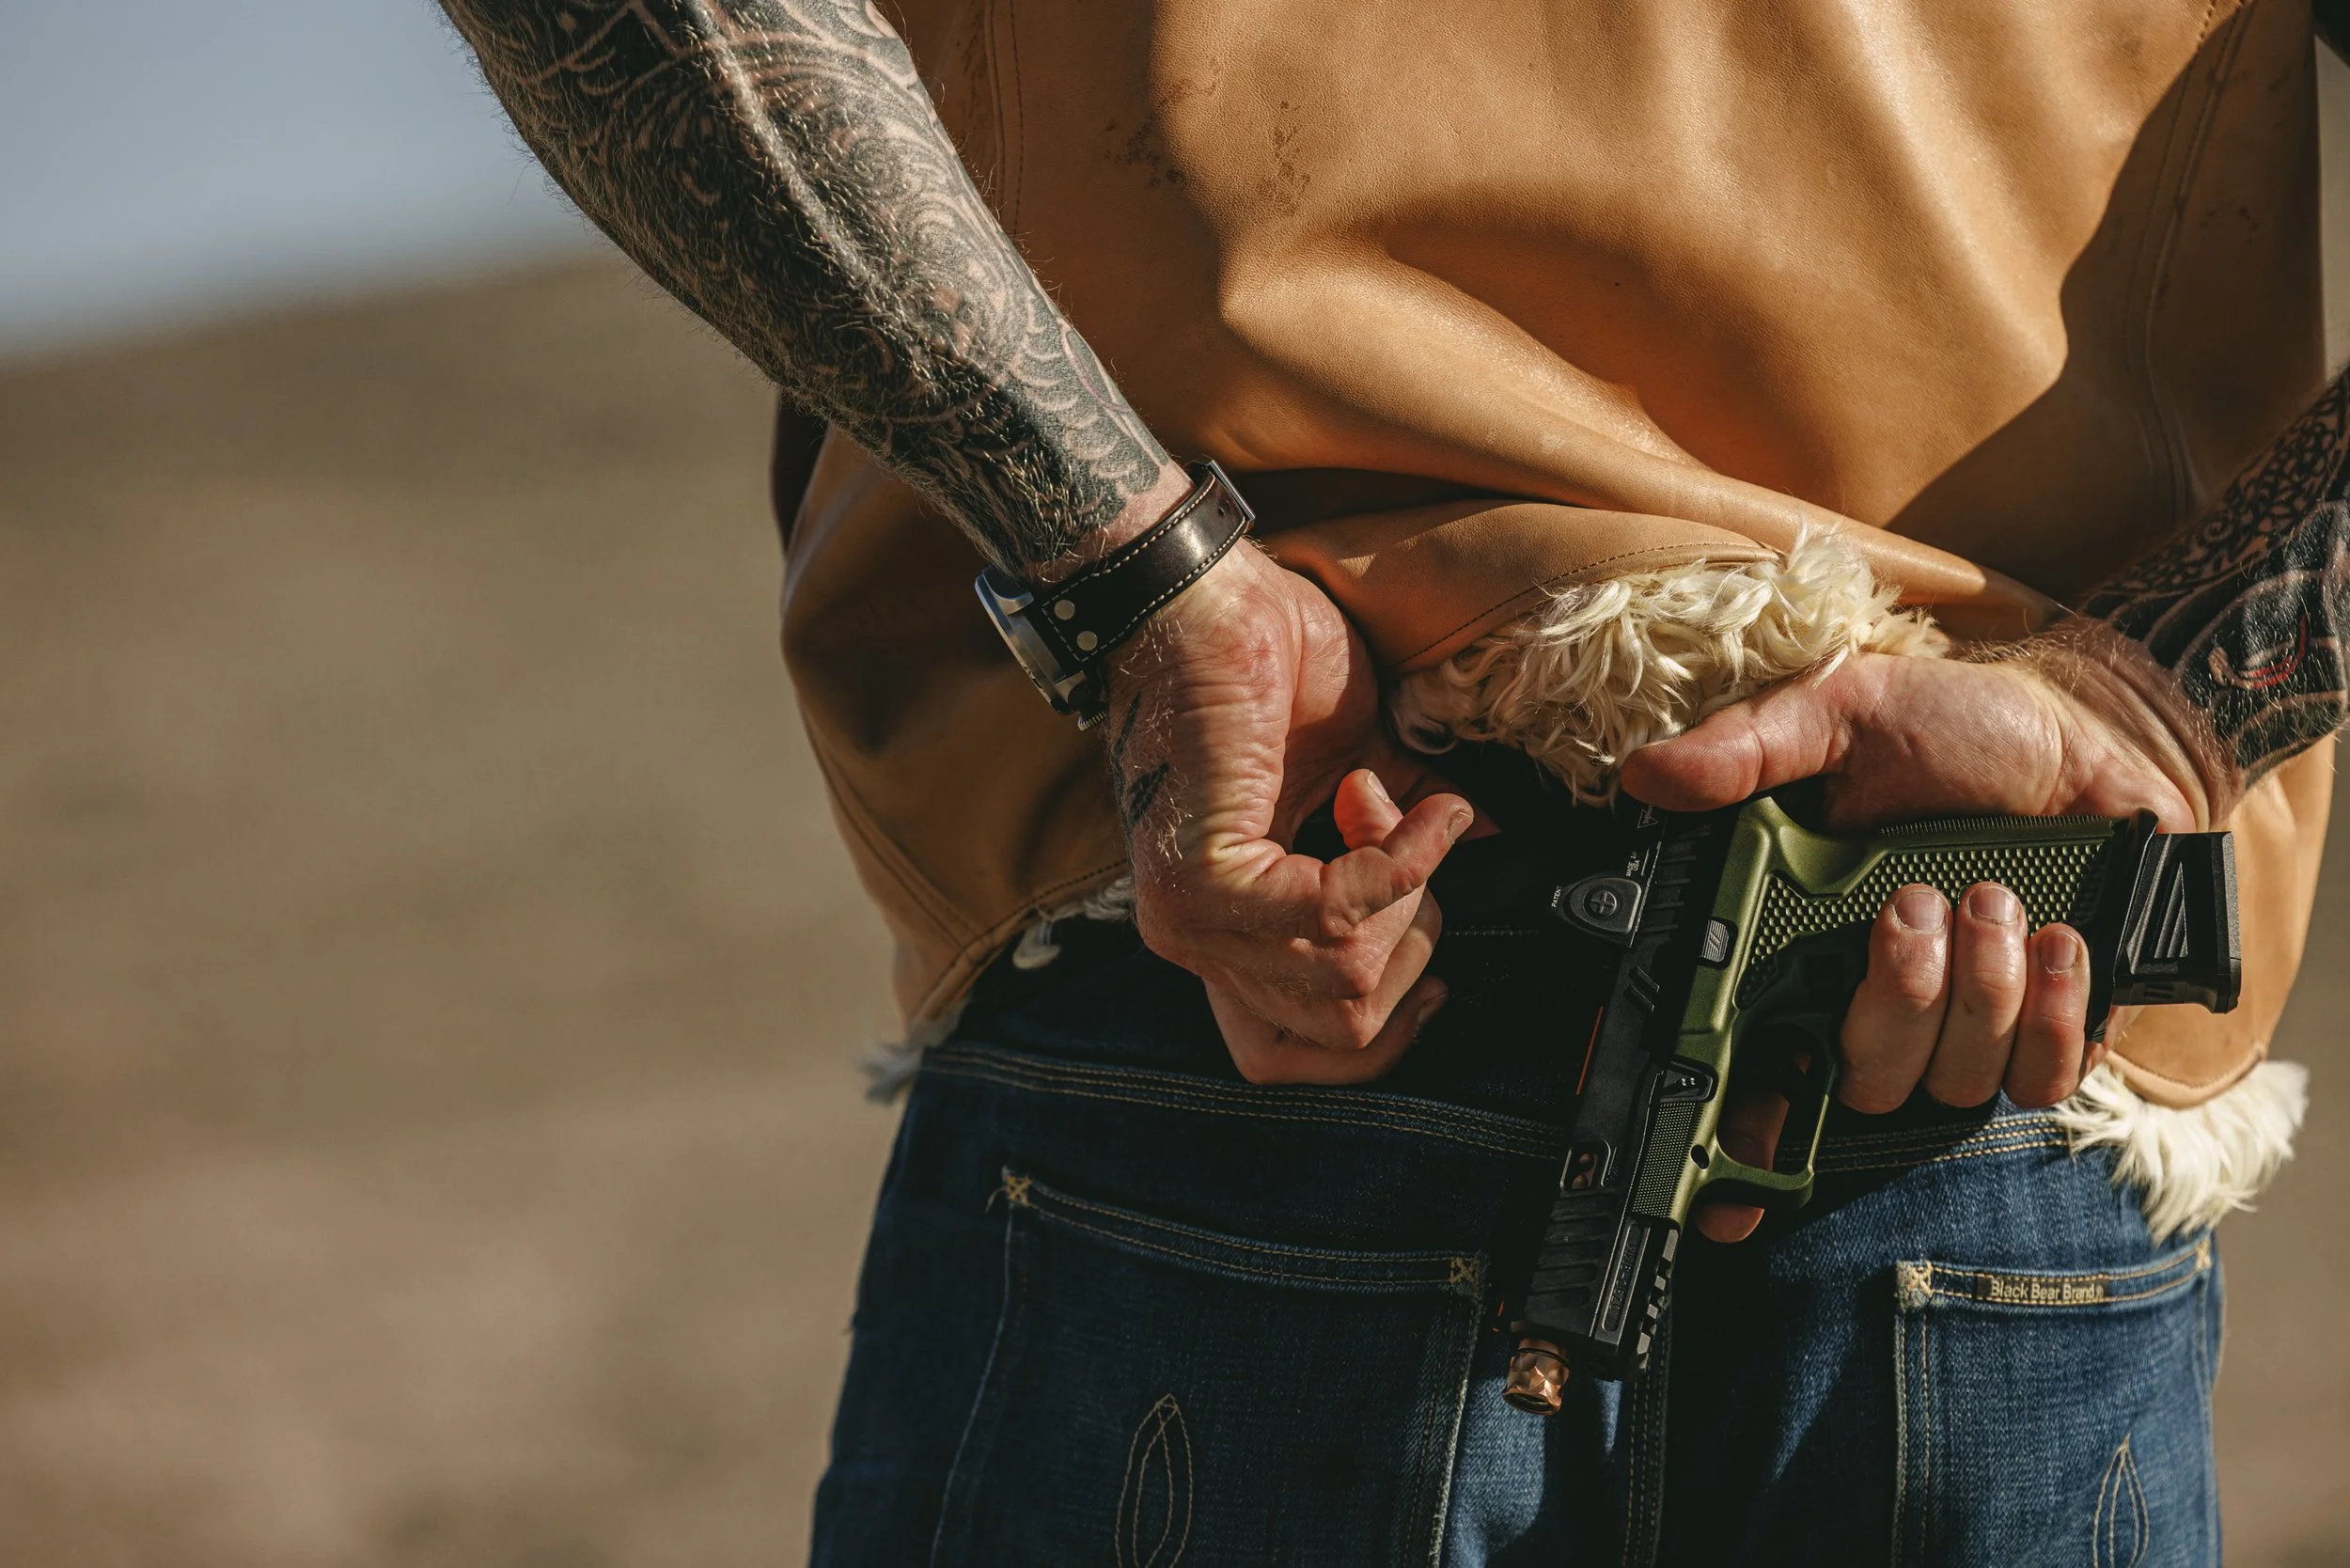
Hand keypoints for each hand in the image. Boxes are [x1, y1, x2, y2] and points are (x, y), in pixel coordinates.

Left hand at [1103, 542, 1471, 1083]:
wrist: (1203, 594)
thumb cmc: (1267, 663)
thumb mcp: (1358, 769)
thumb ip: (1404, 838)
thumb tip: (1487, 850)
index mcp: (1224, 929)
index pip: (1287, 1055)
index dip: (1382, 1027)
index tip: (1428, 957)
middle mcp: (1196, 939)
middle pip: (1345, 1027)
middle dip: (1412, 940)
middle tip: (1400, 838)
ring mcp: (1193, 919)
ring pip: (1350, 979)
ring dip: (1402, 887)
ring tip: (1382, 798)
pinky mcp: (1208, 881)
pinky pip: (1338, 916)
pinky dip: (1398, 860)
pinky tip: (1407, 806)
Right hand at [1619, 649, 2202, 1239]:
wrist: (2096, 732)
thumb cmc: (1960, 726)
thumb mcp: (1842, 714)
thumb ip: (1747, 748)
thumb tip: (1648, 777)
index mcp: (1802, 952)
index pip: (1748, 1072)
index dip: (1732, 1143)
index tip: (1726, 1187)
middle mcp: (1875, 1007)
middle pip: (1861, 1086)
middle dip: (1893, 1004)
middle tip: (1914, 907)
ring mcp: (1966, 1030)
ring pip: (1953, 1084)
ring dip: (1978, 989)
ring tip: (1990, 893)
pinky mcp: (2055, 1033)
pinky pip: (2041, 1078)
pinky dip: (2052, 1012)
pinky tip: (2054, 938)